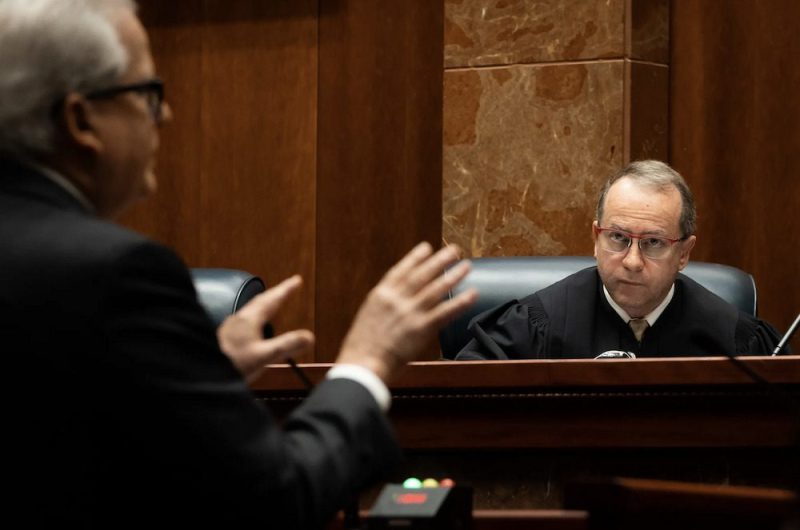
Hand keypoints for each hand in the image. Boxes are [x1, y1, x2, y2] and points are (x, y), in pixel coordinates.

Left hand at [217, 275, 313, 382]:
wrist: (201, 374)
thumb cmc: (229, 365)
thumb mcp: (263, 357)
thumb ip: (286, 346)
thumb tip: (309, 336)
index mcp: (249, 320)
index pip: (271, 300)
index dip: (285, 290)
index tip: (296, 280)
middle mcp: (239, 320)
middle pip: (261, 302)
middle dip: (276, 294)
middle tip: (289, 286)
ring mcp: (231, 328)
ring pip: (252, 310)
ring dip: (265, 304)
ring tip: (274, 303)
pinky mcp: (225, 338)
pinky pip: (245, 320)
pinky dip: (256, 317)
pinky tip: (254, 327)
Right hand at [336, 242, 476, 382]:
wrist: (363, 362)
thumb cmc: (362, 344)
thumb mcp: (368, 314)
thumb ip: (384, 303)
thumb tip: (397, 296)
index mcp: (381, 294)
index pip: (401, 270)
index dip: (415, 257)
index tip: (427, 247)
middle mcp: (397, 299)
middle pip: (422, 274)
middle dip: (439, 260)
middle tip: (454, 250)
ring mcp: (410, 312)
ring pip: (436, 289)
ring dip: (453, 275)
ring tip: (466, 265)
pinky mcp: (421, 328)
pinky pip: (445, 312)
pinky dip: (460, 302)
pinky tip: (472, 294)